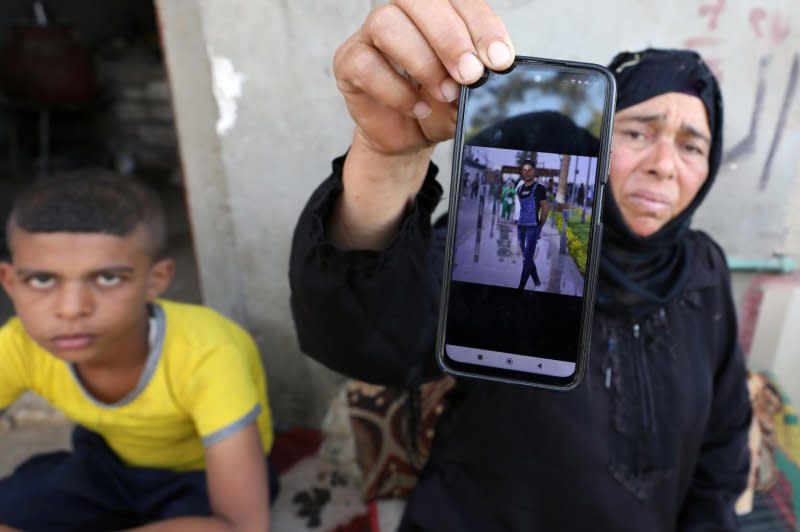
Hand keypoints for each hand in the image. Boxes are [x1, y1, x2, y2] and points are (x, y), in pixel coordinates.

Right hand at [330, 1, 514, 249]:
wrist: (407, 138)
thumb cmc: (437, 107)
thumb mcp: (468, 96)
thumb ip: (478, 82)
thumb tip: (488, 79)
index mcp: (439, 11)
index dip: (481, 25)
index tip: (499, 59)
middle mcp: (403, 13)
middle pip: (419, 0)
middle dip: (450, 39)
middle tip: (470, 75)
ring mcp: (370, 35)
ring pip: (388, 24)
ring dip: (422, 62)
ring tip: (444, 93)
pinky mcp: (349, 62)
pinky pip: (367, 65)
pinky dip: (396, 91)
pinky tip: (417, 107)